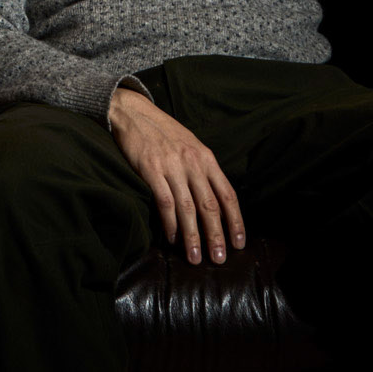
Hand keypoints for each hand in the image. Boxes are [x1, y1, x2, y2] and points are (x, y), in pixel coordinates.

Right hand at [107, 87, 244, 264]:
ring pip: (188, 208)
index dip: (235, 220)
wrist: (133, 111)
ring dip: (193, 236)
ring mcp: (171, 165)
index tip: (239, 243)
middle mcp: (192, 162)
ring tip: (194, 257)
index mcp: (205, 157)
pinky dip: (170, 223)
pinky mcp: (150, 169)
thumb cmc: (164, 132)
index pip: (227, 193)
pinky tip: (172, 237)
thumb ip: (203, 171)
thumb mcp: (191, 145)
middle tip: (218, 259)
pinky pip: (164, 201)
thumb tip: (216, 204)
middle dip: (216, 235)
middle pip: (209, 205)